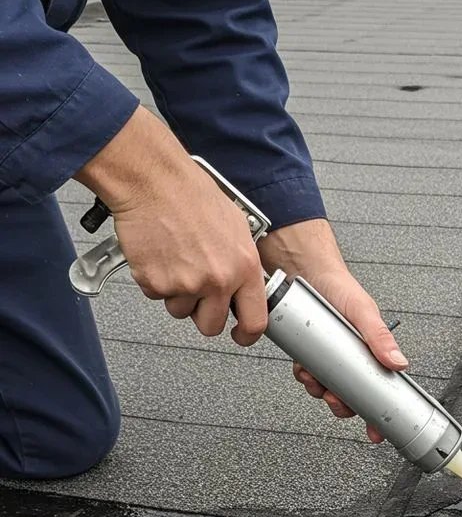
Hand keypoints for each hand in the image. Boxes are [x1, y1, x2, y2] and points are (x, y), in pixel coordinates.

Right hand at [75, 107, 266, 341]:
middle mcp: (217, 280)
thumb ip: (241, 263)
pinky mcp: (155, 283)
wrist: (153, 181)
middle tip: (196, 291)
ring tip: (175, 259)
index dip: (246, 334)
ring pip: (180, 311)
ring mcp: (185, 284)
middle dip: (203, 314)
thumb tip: (245, 286)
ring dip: (177, 294)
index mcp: (243, 267)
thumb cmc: (191, 194)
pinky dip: (155, 280)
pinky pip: (156, 295)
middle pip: (211, 326)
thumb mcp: (236, 227)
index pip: (255, 321)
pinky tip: (160, 254)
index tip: (240, 335)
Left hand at [256, 219, 407, 441]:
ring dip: (320, 390)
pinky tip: (303, 367)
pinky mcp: (310, 354)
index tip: (376, 433)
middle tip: (336, 400)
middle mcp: (352, 359)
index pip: (381, 391)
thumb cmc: (340, 287)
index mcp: (372, 353)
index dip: (379, 416)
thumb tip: (399, 362)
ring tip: (315, 380)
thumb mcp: (363, 311)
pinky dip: (305, 376)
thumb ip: (379, 337)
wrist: (305, 271)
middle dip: (342, 405)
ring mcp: (331, 358)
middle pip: (351, 397)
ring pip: (328, 389)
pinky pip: (308, 375)